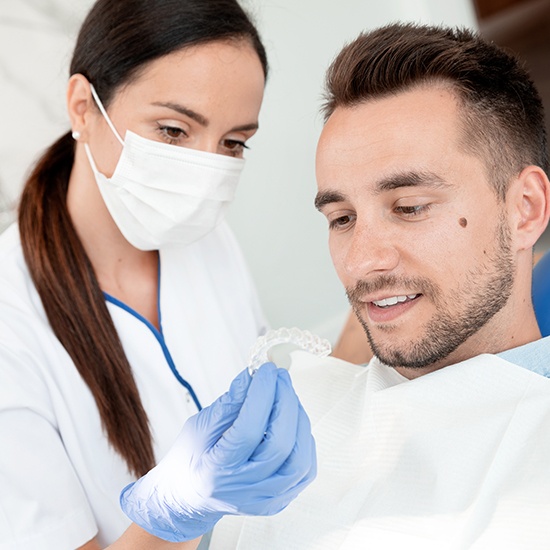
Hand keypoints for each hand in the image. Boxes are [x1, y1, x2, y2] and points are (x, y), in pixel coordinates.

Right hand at [119, 363, 315, 541]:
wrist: (189, 500)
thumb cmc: (190, 460)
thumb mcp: (198, 427)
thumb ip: (228, 404)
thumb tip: (252, 376)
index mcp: (217, 472)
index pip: (249, 430)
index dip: (262, 395)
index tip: (265, 370)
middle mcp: (244, 490)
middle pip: (280, 444)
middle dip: (284, 402)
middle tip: (279, 377)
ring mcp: (265, 500)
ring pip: (299, 459)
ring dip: (298, 420)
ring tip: (287, 396)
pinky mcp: (280, 501)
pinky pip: (305, 469)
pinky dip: (304, 440)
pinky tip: (293, 421)